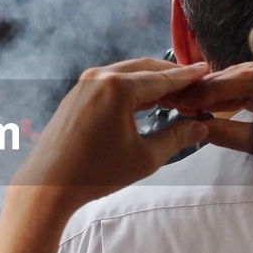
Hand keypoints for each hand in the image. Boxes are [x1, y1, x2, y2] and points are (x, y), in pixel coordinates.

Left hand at [9, 59, 210, 211]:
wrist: (46, 185)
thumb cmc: (93, 174)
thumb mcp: (144, 158)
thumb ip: (176, 137)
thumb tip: (199, 126)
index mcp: (119, 87)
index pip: (163, 77)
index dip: (188, 76)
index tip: (206, 71)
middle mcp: (100, 77)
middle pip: (146, 68)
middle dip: (171, 75)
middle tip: (194, 83)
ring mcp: (85, 84)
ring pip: (128, 73)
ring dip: (152, 80)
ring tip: (174, 94)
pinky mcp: (76, 94)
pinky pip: (111, 82)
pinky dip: (132, 87)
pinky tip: (144, 101)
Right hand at [156, 61, 252, 153]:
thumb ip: (229, 134)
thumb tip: (197, 129)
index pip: (228, 82)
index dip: (201, 93)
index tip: (179, 104)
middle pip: (228, 76)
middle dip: (200, 90)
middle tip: (175, 102)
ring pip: (232, 79)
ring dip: (209, 92)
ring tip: (185, 105)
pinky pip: (241, 84)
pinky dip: (222, 95)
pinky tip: (205, 105)